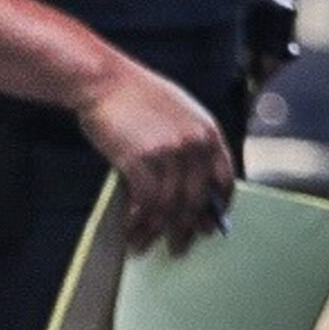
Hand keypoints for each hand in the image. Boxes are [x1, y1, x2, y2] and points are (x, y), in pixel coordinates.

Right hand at [74, 57, 231, 255]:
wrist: (104, 82)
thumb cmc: (136, 94)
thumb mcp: (179, 112)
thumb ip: (191, 143)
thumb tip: (191, 182)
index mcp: (208, 132)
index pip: (225, 179)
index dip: (217, 207)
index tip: (209, 225)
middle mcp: (194, 145)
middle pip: (196, 200)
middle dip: (186, 229)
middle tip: (178, 247)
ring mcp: (169, 154)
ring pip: (169, 206)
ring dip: (156, 231)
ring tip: (145, 246)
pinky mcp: (140, 161)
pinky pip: (146, 202)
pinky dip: (139, 221)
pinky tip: (132, 231)